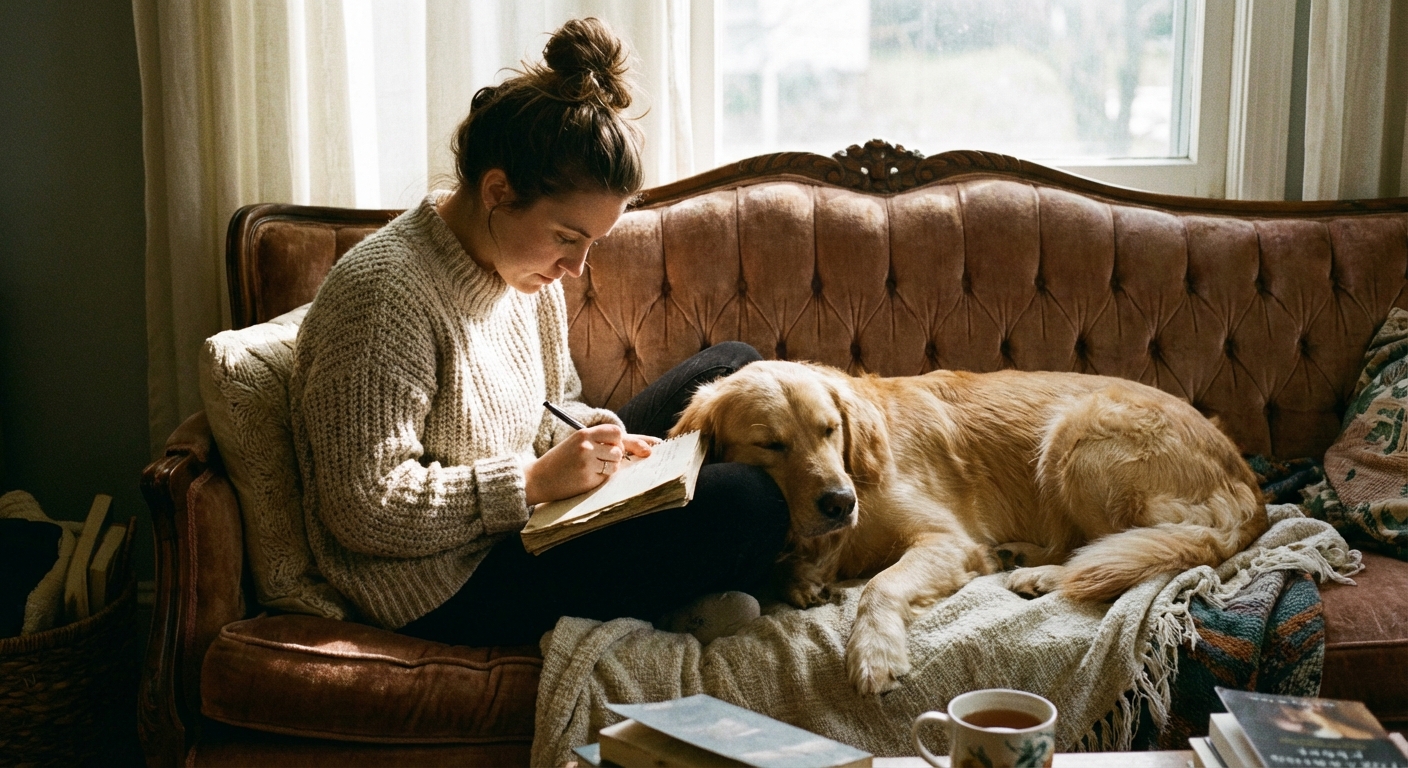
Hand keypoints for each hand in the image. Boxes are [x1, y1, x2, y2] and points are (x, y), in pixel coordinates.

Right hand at [525, 425, 658, 504]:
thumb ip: (603, 441)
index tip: (647, 447)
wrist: (537, 478)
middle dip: (619, 455)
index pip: (616, 432)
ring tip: (592, 468)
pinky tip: (586, 477)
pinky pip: (606, 478)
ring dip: (610, 468)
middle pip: (619, 449)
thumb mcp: (578, 443)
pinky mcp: (587, 479)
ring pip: (615, 464)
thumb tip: (644, 447)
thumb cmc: (561, 460)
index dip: (629, 440)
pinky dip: (601, 479)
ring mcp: (586, 463)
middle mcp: (586, 446)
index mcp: (583, 433)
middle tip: (606, 459)